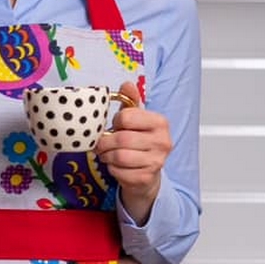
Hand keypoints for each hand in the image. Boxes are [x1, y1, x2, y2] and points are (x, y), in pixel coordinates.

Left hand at [94, 81, 171, 223]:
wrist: (147, 171)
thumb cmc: (139, 140)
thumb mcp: (135, 118)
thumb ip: (130, 101)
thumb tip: (127, 84)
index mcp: (160, 123)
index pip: (126, 117)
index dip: (114, 122)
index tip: (114, 126)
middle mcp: (163, 142)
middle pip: (121, 139)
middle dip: (105, 142)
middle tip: (101, 143)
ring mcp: (157, 162)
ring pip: (119, 156)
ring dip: (106, 155)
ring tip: (106, 153)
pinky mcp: (147, 178)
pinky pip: (119, 172)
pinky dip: (111, 168)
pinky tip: (115, 165)